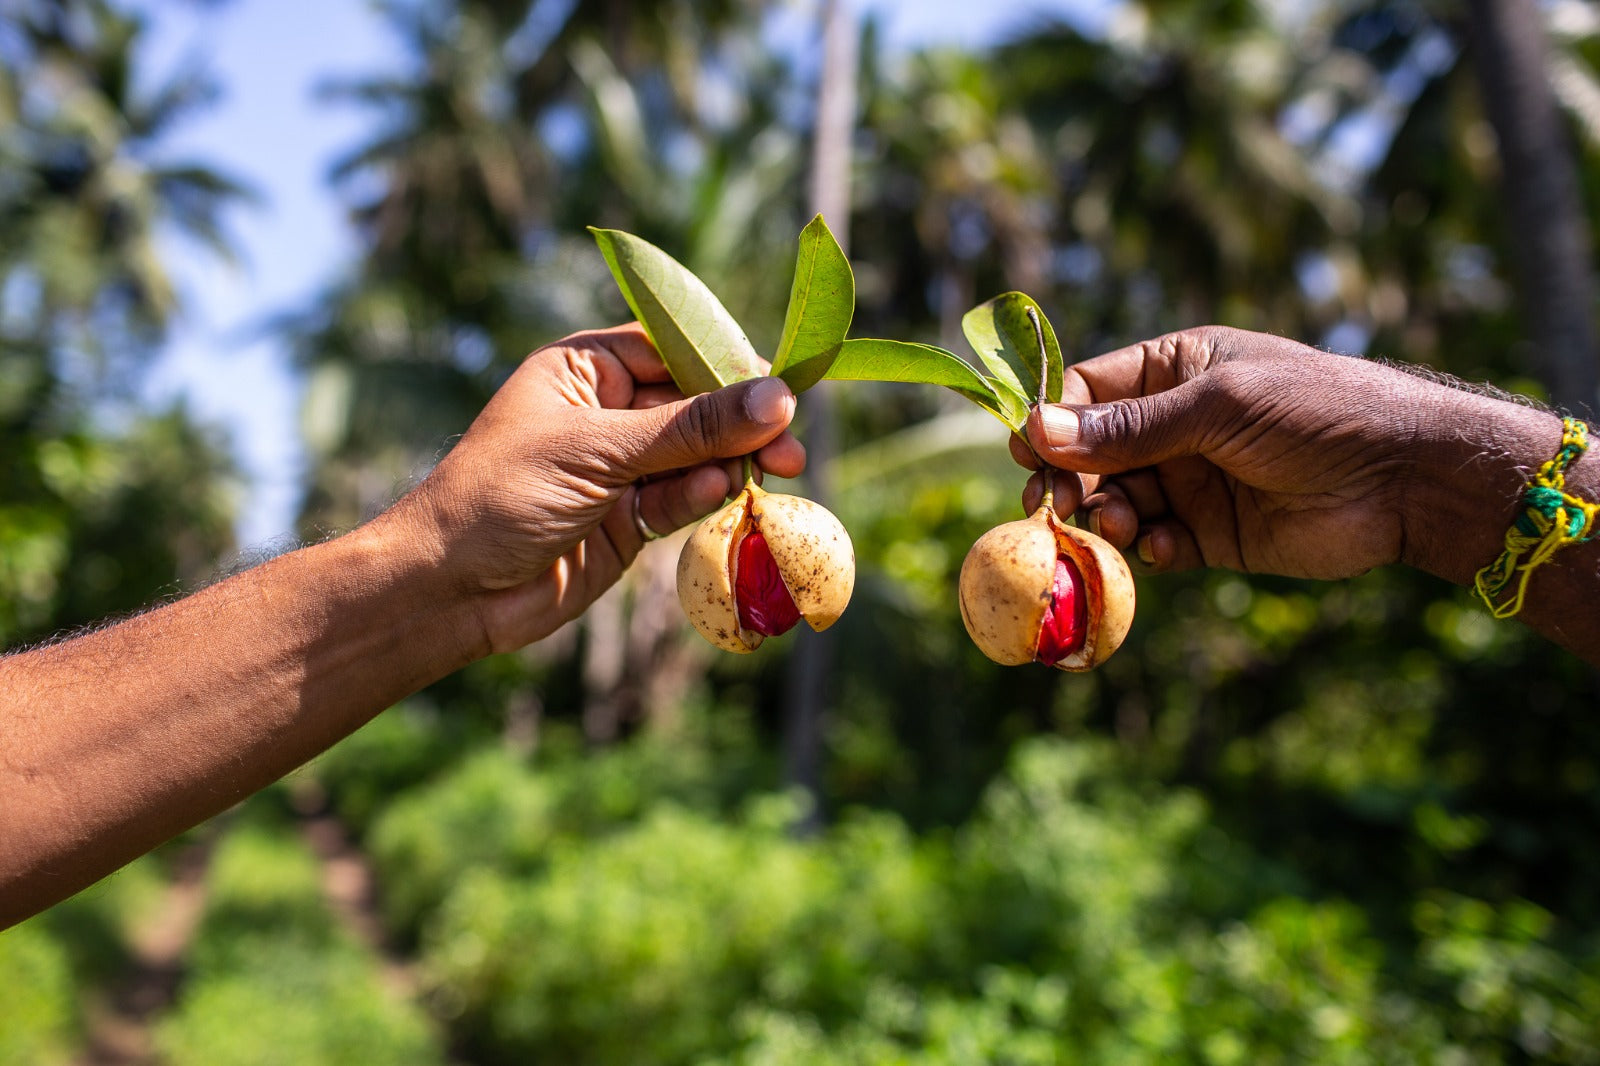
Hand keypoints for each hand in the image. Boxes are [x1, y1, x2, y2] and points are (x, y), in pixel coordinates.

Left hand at [395, 323, 804, 651]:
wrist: (451, 590)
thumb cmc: (503, 494)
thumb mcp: (598, 449)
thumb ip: (690, 426)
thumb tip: (776, 398)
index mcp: (587, 368)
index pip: (675, 347)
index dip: (728, 364)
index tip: (781, 386)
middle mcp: (608, 411)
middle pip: (697, 404)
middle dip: (742, 424)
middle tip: (789, 449)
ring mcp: (621, 467)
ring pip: (699, 455)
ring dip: (732, 465)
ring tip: (769, 475)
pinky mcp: (630, 520)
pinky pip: (683, 498)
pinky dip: (704, 498)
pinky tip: (718, 495)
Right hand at [1012, 326, 1555, 582]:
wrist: (1403, 477)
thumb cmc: (1315, 413)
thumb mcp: (1217, 406)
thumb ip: (1129, 427)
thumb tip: (1036, 431)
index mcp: (1174, 371)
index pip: (1088, 392)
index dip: (1052, 422)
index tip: (1027, 453)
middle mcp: (1173, 425)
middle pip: (1089, 455)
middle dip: (1068, 480)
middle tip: (1050, 506)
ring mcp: (1189, 481)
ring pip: (1115, 503)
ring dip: (1106, 517)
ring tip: (1121, 525)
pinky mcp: (1208, 535)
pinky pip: (1153, 545)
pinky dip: (1148, 549)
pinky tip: (1167, 548)